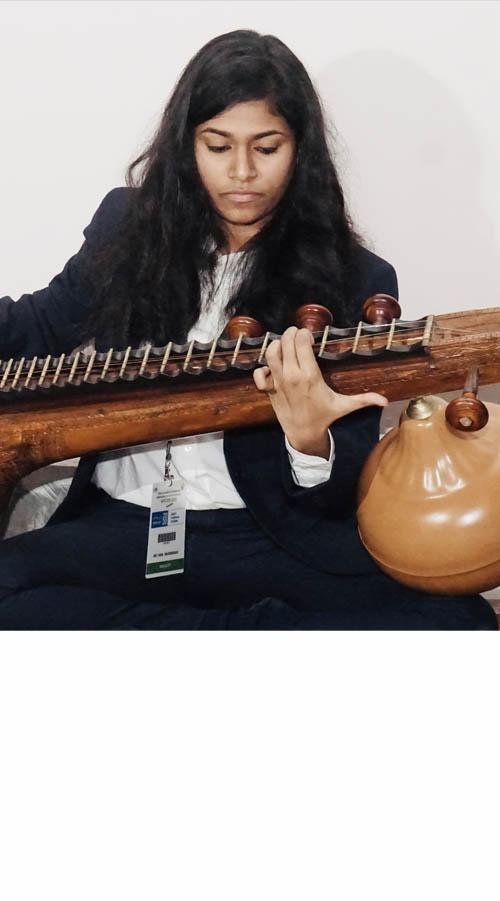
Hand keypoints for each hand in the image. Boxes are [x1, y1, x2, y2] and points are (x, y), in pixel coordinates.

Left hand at [253, 326, 387, 457]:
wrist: (303, 433)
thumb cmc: (324, 417)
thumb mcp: (344, 406)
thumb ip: (364, 400)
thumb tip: (385, 401)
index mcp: (310, 375)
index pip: (301, 342)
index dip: (305, 334)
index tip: (311, 338)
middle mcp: (292, 376)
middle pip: (286, 342)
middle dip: (292, 334)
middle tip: (299, 337)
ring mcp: (278, 382)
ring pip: (271, 352)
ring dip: (277, 345)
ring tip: (287, 346)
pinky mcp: (268, 389)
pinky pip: (259, 373)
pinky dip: (263, 367)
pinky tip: (273, 367)